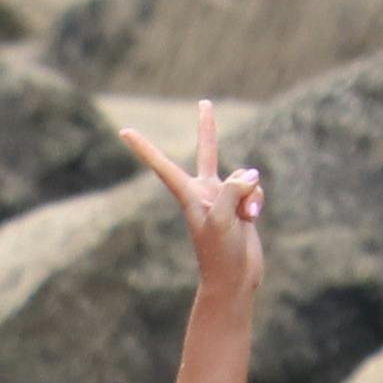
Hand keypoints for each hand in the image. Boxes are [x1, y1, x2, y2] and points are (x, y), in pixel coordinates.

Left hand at [120, 101, 264, 312]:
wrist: (234, 280)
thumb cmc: (220, 254)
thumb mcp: (223, 219)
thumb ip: (234, 189)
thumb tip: (251, 173)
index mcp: (189, 195)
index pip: (163, 166)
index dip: (145, 148)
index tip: (124, 132)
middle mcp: (204, 192)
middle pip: (207, 151)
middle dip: (207, 128)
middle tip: (204, 103)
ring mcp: (224, 198)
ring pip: (244, 176)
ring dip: (250, 194)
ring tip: (245, 217)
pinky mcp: (241, 206)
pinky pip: (255, 189)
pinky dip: (258, 201)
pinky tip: (253, 219)